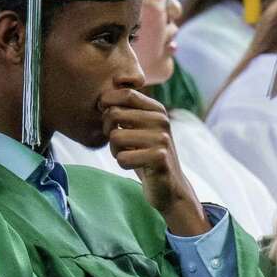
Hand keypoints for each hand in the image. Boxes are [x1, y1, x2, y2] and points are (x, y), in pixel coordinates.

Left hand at [100, 88, 208, 236]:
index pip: (125, 93)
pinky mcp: (159, 158)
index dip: (107, 103)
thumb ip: (126, 108)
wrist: (169, 187)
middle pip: (114, 113)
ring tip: (128, 154)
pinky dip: (123, 164)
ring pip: (115, 137)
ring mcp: (162, 139)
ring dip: (115, 150)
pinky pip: (123, 158)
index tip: (109, 118)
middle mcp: (161, 120)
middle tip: (118, 142)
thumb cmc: (145, 153)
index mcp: (156, 109)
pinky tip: (136, 165)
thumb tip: (108, 89)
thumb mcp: (137, 127)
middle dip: (107, 130)